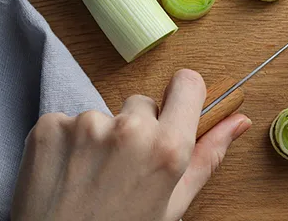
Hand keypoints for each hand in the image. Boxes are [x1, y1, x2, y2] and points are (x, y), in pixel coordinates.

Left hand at [11, 69, 250, 220]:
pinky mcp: (48, 127)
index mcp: (168, 147)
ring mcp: (85, 125)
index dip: (183, 98)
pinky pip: (66, 121)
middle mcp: (129, 129)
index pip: (188, 83)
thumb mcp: (173, 204)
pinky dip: (65, 143)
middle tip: (123, 170)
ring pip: (103, 114)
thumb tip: (238, 121)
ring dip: (99, 137)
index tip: (172, 116)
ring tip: (90, 178)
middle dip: (137, 127)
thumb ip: (208, 156)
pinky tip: (64, 174)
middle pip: (142, 102)